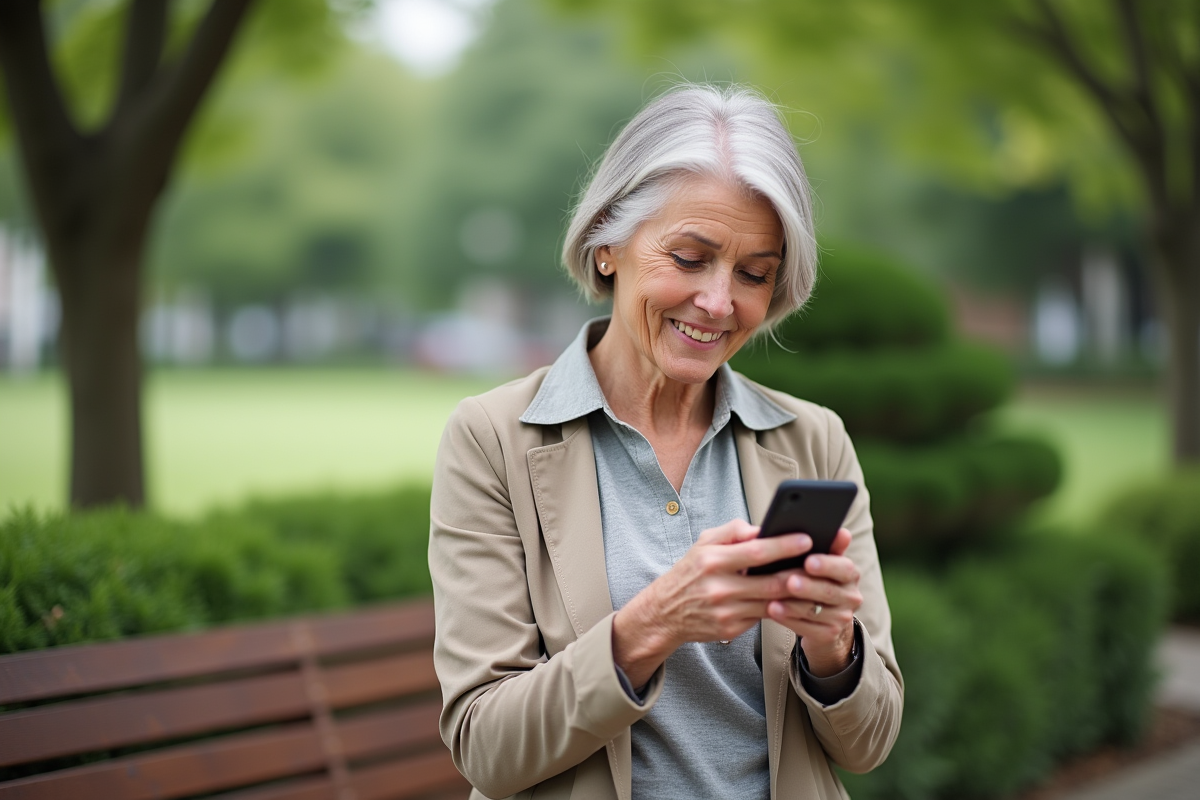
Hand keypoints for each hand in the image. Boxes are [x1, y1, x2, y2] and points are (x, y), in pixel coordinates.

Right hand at [612, 519, 811, 687]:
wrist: (664, 613)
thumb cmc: (690, 572)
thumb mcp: (703, 543)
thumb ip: (733, 531)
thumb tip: (762, 528)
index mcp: (713, 560)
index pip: (756, 551)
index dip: (785, 545)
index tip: (808, 539)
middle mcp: (720, 587)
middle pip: (771, 581)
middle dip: (800, 572)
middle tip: (823, 563)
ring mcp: (726, 611)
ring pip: (773, 602)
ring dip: (797, 593)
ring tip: (817, 582)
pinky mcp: (731, 629)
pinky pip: (764, 617)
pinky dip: (782, 608)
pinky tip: (797, 600)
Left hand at [764, 527, 861, 676]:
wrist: (822, 619)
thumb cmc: (814, 580)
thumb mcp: (821, 562)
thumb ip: (827, 545)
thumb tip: (841, 531)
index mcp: (849, 574)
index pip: (844, 568)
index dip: (827, 565)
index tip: (808, 560)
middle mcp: (851, 596)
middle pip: (829, 591)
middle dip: (807, 586)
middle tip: (789, 581)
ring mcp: (841, 618)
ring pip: (815, 610)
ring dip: (793, 604)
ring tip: (772, 598)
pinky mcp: (829, 635)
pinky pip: (807, 628)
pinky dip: (788, 619)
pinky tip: (772, 610)